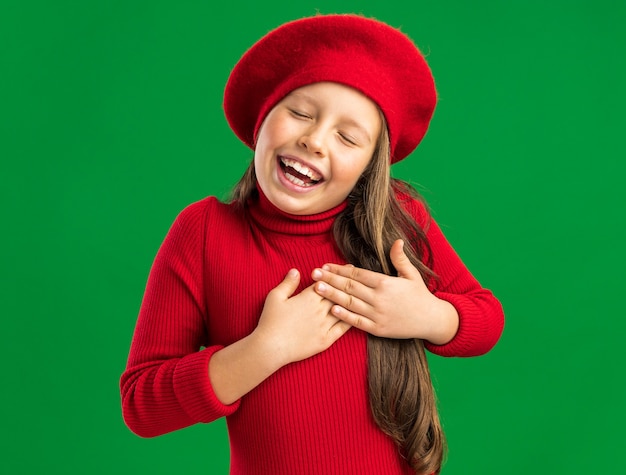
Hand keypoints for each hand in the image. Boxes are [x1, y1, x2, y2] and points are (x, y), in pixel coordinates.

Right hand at [254, 269, 351, 366]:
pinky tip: (358, 316)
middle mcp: (319, 310)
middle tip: (359, 278)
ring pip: (343, 309)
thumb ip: (288, 283)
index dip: (335, 275)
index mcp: (308, 297)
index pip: (326, 282)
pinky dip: (351, 320)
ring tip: (363, 295)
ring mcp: (324, 325)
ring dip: (352, 301)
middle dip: (348, 284)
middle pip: (338, 294)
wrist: (271, 347)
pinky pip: (343, 328)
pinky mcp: (326, 340)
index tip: (346, 268)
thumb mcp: (275, 297)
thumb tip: (296, 271)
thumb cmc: (270, 321)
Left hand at [311, 240, 458, 343]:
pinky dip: (344, 316)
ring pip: (350, 303)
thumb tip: (396, 240)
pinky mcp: (378, 329)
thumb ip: (400, 258)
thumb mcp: (412, 274)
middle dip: (330, 279)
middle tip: (314, 274)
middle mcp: (379, 299)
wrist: (432, 321)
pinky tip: (332, 309)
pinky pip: (357, 322)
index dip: (340, 269)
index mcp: (386, 283)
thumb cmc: (420, 295)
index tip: (326, 265)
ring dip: (332, 295)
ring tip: (316, 288)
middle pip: (350, 287)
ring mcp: (378, 315)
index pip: (358, 274)